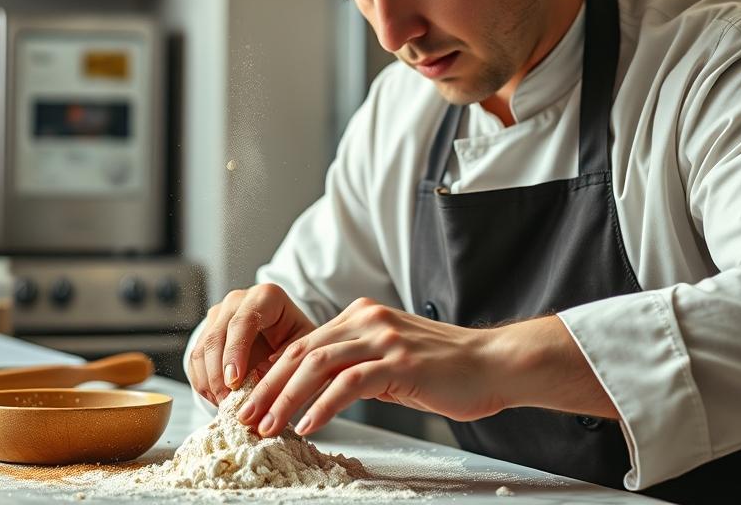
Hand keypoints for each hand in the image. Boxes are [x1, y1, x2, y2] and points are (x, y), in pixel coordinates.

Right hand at [188, 283, 314, 404]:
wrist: (285, 333)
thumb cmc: (297, 339)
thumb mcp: (302, 348)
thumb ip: (284, 362)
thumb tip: (259, 387)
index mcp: (266, 297)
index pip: (244, 321)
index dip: (235, 352)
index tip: (234, 381)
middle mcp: (237, 301)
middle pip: (217, 336)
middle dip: (218, 373)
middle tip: (227, 402)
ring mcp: (218, 314)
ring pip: (201, 349)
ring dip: (209, 381)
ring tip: (224, 405)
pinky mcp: (206, 331)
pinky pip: (195, 359)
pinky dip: (202, 382)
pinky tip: (216, 399)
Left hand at [238, 300, 619, 436]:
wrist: (494, 364)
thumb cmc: (448, 370)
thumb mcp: (393, 359)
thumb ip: (359, 366)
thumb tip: (321, 392)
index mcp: (362, 316)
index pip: (304, 344)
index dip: (272, 374)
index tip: (251, 402)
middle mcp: (368, 320)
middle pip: (302, 352)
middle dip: (267, 386)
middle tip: (246, 417)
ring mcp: (384, 339)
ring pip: (318, 365)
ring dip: (286, 397)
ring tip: (268, 425)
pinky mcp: (400, 361)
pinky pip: (350, 383)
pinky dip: (323, 405)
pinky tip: (309, 425)